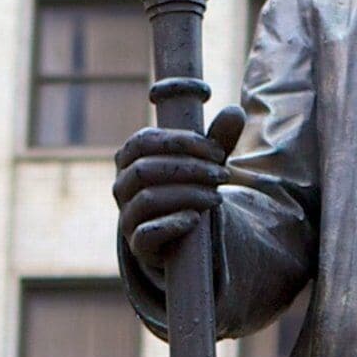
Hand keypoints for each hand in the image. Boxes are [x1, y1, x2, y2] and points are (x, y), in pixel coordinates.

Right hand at [114, 106, 246, 271]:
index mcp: (130, 159)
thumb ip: (218, 140)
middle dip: (189, 169)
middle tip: (223, 175)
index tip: (216, 150)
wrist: (183, 239)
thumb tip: (235, 111)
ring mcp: (127, 216)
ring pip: (148, 198)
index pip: (144, 140)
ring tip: (217, 197)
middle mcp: (121, 186)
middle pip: (146, 169)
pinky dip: (172, 224)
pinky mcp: (138, 245)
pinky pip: (146, 234)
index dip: (180, 142)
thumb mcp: (205, 164)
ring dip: (188, 194)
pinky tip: (195, 219)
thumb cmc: (190, 190)